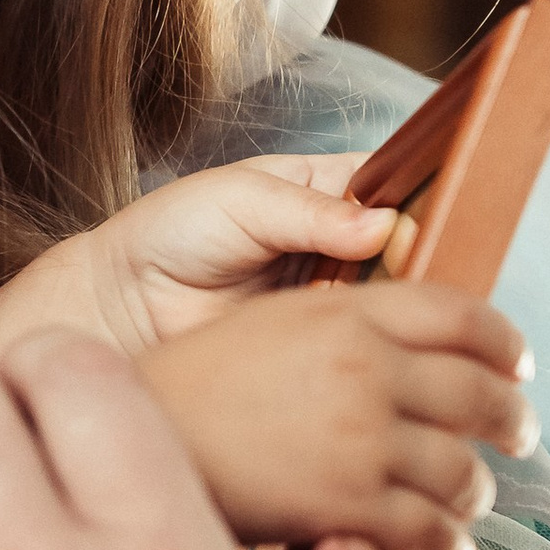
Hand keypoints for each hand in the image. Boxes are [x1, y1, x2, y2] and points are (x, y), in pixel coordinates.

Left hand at [0, 156, 389, 371]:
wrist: (119, 306)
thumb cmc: (170, 235)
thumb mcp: (238, 200)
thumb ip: (309, 211)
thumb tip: (381, 225)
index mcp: (334, 191)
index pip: (407, 192)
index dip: (427, 210)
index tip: (430, 232)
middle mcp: (348, 246)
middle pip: (418, 255)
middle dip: (422, 271)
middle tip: (415, 285)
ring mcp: (339, 304)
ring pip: (402, 309)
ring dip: (400, 318)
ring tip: (385, 321)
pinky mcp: (324, 356)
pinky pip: (366, 357)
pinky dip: (370, 358)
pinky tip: (365, 358)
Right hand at [141, 284, 535, 549]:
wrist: (141, 442)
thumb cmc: (193, 387)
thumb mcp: (272, 323)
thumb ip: (349, 323)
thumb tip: (418, 347)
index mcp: (349, 314)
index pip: (464, 314)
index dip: (504, 341)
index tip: (517, 363)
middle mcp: (367, 370)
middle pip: (481, 393)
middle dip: (512, 420)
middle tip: (518, 434)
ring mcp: (364, 440)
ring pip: (464, 471)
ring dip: (477, 491)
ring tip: (471, 498)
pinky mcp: (351, 505)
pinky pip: (431, 529)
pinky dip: (448, 542)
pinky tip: (446, 545)